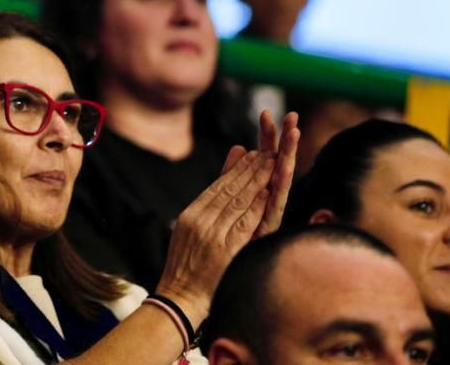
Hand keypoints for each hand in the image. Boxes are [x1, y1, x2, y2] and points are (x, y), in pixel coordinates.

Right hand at [154, 148, 275, 324]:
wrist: (179, 297)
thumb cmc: (186, 268)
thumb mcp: (188, 234)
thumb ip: (203, 211)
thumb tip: (216, 191)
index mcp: (190, 215)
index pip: (216, 186)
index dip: (234, 168)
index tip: (249, 154)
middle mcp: (199, 220)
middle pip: (228, 189)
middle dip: (249, 169)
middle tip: (266, 151)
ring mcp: (211, 234)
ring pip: (237, 201)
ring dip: (255, 181)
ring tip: (270, 164)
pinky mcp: (224, 250)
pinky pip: (243, 223)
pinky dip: (256, 207)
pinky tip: (267, 194)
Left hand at [218, 109, 300, 238]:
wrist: (197, 288)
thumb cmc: (210, 248)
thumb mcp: (219, 203)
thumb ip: (230, 175)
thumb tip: (241, 146)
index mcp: (253, 198)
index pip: (261, 162)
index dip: (267, 139)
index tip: (268, 114)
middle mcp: (262, 209)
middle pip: (274, 169)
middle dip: (282, 143)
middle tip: (292, 117)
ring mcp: (263, 224)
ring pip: (278, 185)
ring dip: (286, 159)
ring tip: (294, 135)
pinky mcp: (262, 240)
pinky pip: (272, 209)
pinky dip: (277, 189)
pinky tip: (281, 170)